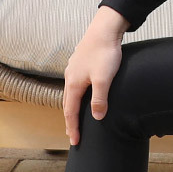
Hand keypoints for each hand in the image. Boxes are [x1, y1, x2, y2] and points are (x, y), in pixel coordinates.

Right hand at [63, 7, 129, 143]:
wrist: (105, 29)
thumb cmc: (105, 53)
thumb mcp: (104, 79)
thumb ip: (100, 99)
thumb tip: (97, 117)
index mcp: (74, 84)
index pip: (70, 112)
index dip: (73, 128)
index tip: (75, 142)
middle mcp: (70, 77)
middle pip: (68, 104)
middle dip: (70, 121)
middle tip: (73, 135)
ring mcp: (74, 69)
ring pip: (71, 94)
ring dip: (73, 108)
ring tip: (76, 118)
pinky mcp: (81, 63)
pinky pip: (76, 85)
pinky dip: (77, 95)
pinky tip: (83, 94)